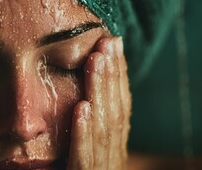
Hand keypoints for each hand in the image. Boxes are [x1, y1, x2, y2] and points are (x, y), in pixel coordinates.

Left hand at [68, 36, 131, 169]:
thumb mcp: (87, 154)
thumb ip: (88, 131)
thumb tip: (85, 95)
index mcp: (113, 149)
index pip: (120, 108)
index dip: (118, 77)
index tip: (112, 44)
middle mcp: (113, 159)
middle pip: (116, 114)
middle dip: (112, 77)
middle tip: (107, 43)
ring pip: (105, 132)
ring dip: (101, 95)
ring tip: (96, 62)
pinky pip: (85, 162)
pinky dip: (84, 135)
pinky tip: (81, 109)